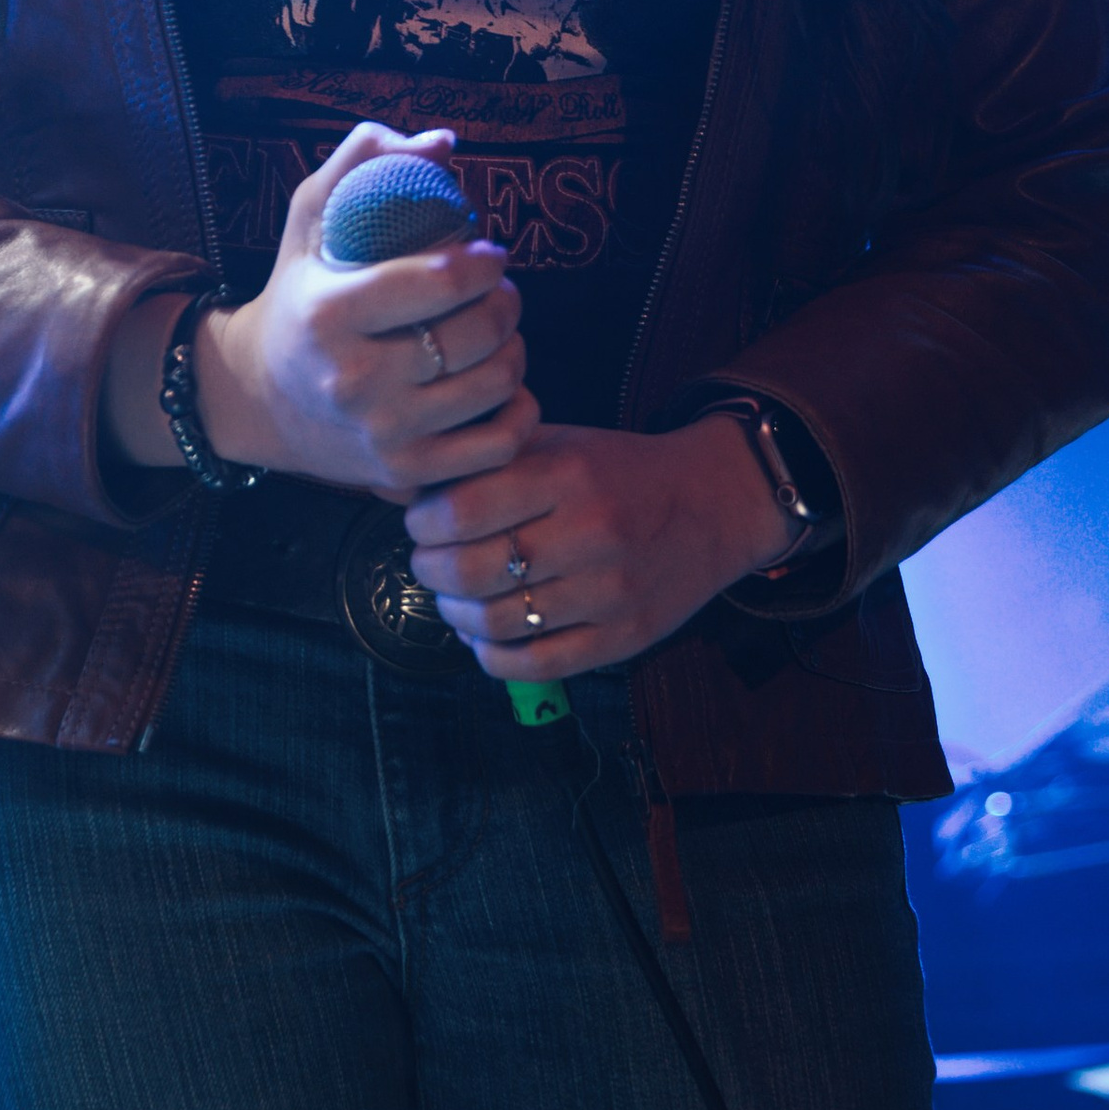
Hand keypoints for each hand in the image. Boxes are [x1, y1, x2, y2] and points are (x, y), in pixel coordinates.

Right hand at [105, 125, 535, 502]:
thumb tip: (444, 143)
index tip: (489, 254)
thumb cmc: (297, 294)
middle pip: (475, 337)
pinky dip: (519, 410)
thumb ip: (364, 160)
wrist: (259, 399)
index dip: (483, 263)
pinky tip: (505, 385)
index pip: (437, 284)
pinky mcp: (404, 475)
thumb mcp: (309, 217)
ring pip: (495, 387)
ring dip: (515, 350)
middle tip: (499, 291)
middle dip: (505, 304)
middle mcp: (352, 382)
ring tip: (499, 333)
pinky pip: (498, 445)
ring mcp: (380, 435)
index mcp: (328, 314)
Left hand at [401, 414, 786, 681]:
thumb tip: (393, 481)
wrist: (715, 504)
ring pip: (497, 624)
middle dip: (430, 572)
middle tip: (429, 564)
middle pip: (472, 572)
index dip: (423, 523)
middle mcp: (591, 533)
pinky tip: (486, 637)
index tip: (422, 523)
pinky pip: (535, 665)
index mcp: (569, 475)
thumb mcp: (558, 444)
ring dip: (457, 617)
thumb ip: (485, 460)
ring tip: (457, 600)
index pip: (461, 511)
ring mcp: (610, 592)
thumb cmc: (618, 472)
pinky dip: (492, 657)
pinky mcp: (624, 639)